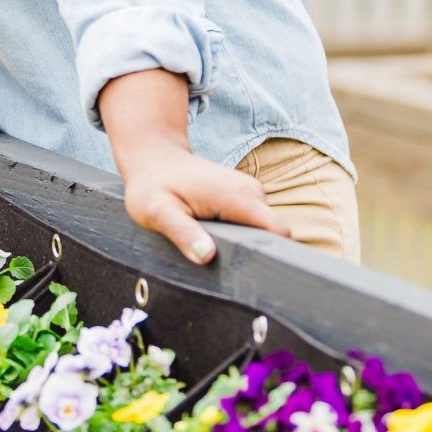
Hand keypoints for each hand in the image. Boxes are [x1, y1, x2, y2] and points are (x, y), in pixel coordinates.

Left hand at [121, 138, 291, 265]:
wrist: (154, 158)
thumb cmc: (153, 186)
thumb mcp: (158, 212)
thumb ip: (183, 233)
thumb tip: (206, 256)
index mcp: (237, 197)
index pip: (279, 232)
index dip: (272, 255)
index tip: (253, 273)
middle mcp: (251, 192)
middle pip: (273, 235)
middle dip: (254, 253)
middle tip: (222, 264)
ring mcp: (250, 192)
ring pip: (263, 231)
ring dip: (245, 244)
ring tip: (215, 248)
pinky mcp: (245, 196)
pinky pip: (254, 223)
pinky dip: (240, 235)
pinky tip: (216, 238)